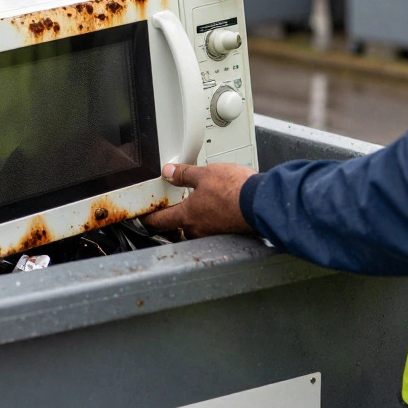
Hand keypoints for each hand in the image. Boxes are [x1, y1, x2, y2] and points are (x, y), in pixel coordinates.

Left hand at [139, 162, 256, 237]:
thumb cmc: (235, 191)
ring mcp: (215, 234)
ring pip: (199, 229)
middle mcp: (199, 230)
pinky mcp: (231, 234)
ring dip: (198, 219)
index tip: (145, 218)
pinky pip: (216, 228)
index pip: (160, 221)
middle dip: (177, 218)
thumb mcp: (205, 174)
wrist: (262, 204)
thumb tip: (169, 172)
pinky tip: (221, 208)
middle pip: (180, 227)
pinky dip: (215, 219)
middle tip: (176, 207)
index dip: (149, 218)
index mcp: (187, 216)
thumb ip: (184, 174)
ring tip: (202, 204)